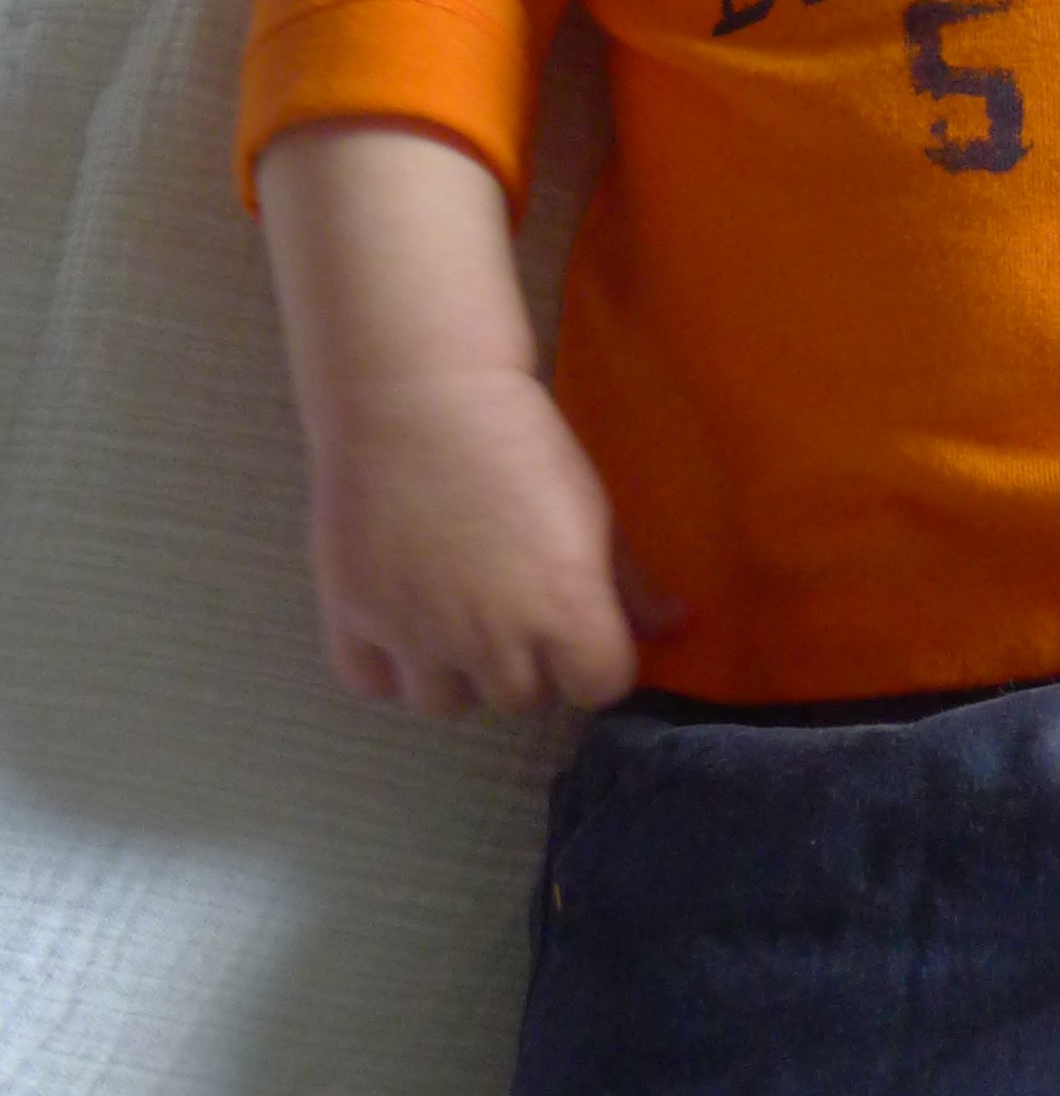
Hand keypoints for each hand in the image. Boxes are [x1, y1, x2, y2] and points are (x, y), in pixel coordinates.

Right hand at [306, 363, 679, 715]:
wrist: (417, 393)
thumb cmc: (519, 441)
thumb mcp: (593, 508)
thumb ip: (632, 582)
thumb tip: (671, 626)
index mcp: (564, 615)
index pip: (598, 688)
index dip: (595, 658)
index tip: (581, 626)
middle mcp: (491, 642)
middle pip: (524, 698)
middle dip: (528, 663)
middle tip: (513, 608)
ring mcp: (416, 635)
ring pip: (448, 702)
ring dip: (458, 672)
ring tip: (455, 619)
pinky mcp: (353, 617)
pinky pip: (373, 683)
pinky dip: (389, 666)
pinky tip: (402, 623)